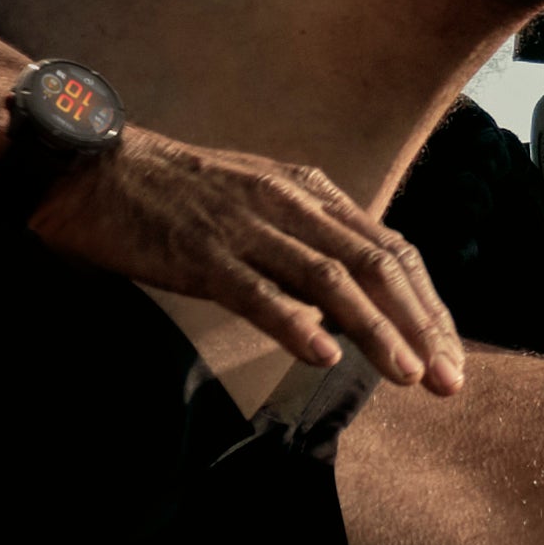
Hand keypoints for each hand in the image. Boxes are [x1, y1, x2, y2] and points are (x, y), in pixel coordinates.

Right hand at [26, 127, 463, 394]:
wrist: (93, 165)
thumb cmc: (175, 196)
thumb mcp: (257, 206)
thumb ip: (304, 248)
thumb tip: (347, 312)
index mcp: (309, 193)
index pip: (391, 251)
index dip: (428, 305)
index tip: (450, 355)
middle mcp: (289, 204)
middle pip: (376, 266)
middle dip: (421, 326)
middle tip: (450, 379)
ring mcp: (246, 227)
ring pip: (329, 280)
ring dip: (376, 330)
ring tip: (408, 375)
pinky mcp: (199, 252)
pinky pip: (255, 289)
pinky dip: (293, 323)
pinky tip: (322, 356)